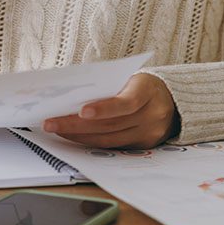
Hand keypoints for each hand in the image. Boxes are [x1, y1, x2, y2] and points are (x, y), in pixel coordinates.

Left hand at [42, 72, 178, 149]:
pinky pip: (113, 146)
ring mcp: (149, 133)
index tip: (81, 111)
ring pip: (109, 138)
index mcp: (148, 91)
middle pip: (111, 124)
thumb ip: (108, 86)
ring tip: (56, 130)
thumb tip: (70, 94)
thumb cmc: (140, 84)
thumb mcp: (130, 78)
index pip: (126, 102)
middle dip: (76, 125)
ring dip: (79, 136)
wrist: (172, 99)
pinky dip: (91, 141)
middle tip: (51, 122)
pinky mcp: (144, 145)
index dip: (104, 108)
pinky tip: (74, 137)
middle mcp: (152, 115)